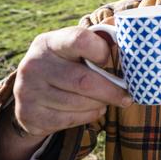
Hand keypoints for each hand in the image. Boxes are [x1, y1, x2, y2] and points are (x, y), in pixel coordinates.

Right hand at [12, 26, 132, 138]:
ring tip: (107, 100)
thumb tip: (131, 40)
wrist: (30, 93)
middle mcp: (34, 64)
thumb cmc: (65, 64)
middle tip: (127, 96)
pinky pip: (70, 119)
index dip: (102, 51)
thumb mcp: (74, 49)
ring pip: (80, 102)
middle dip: (111, 91)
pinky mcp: (30, 115)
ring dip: (101, 103)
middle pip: (84, 81)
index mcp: (49, 42)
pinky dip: (89, 115)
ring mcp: (29, 90)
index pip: (80, 40)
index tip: (111, 59)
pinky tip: (94, 108)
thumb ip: (98, 42)